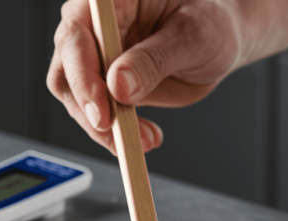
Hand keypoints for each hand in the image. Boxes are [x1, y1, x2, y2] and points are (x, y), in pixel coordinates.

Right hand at [47, 0, 244, 153]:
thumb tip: (117, 86)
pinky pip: (97, 113)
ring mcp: (96, 56)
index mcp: (109, 0)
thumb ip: (154, 60)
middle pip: (67, 70)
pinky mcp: (104, 84)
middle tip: (120, 135)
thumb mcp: (192, 36)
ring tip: (145, 139)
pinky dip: (117, 133)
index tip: (101, 111)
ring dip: (105, 128)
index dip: (83, 75)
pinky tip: (146, 136)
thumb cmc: (211, 22)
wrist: (220, 40)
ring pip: (76, 98)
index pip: (76, 35)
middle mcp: (94, 25)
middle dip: (90, 109)